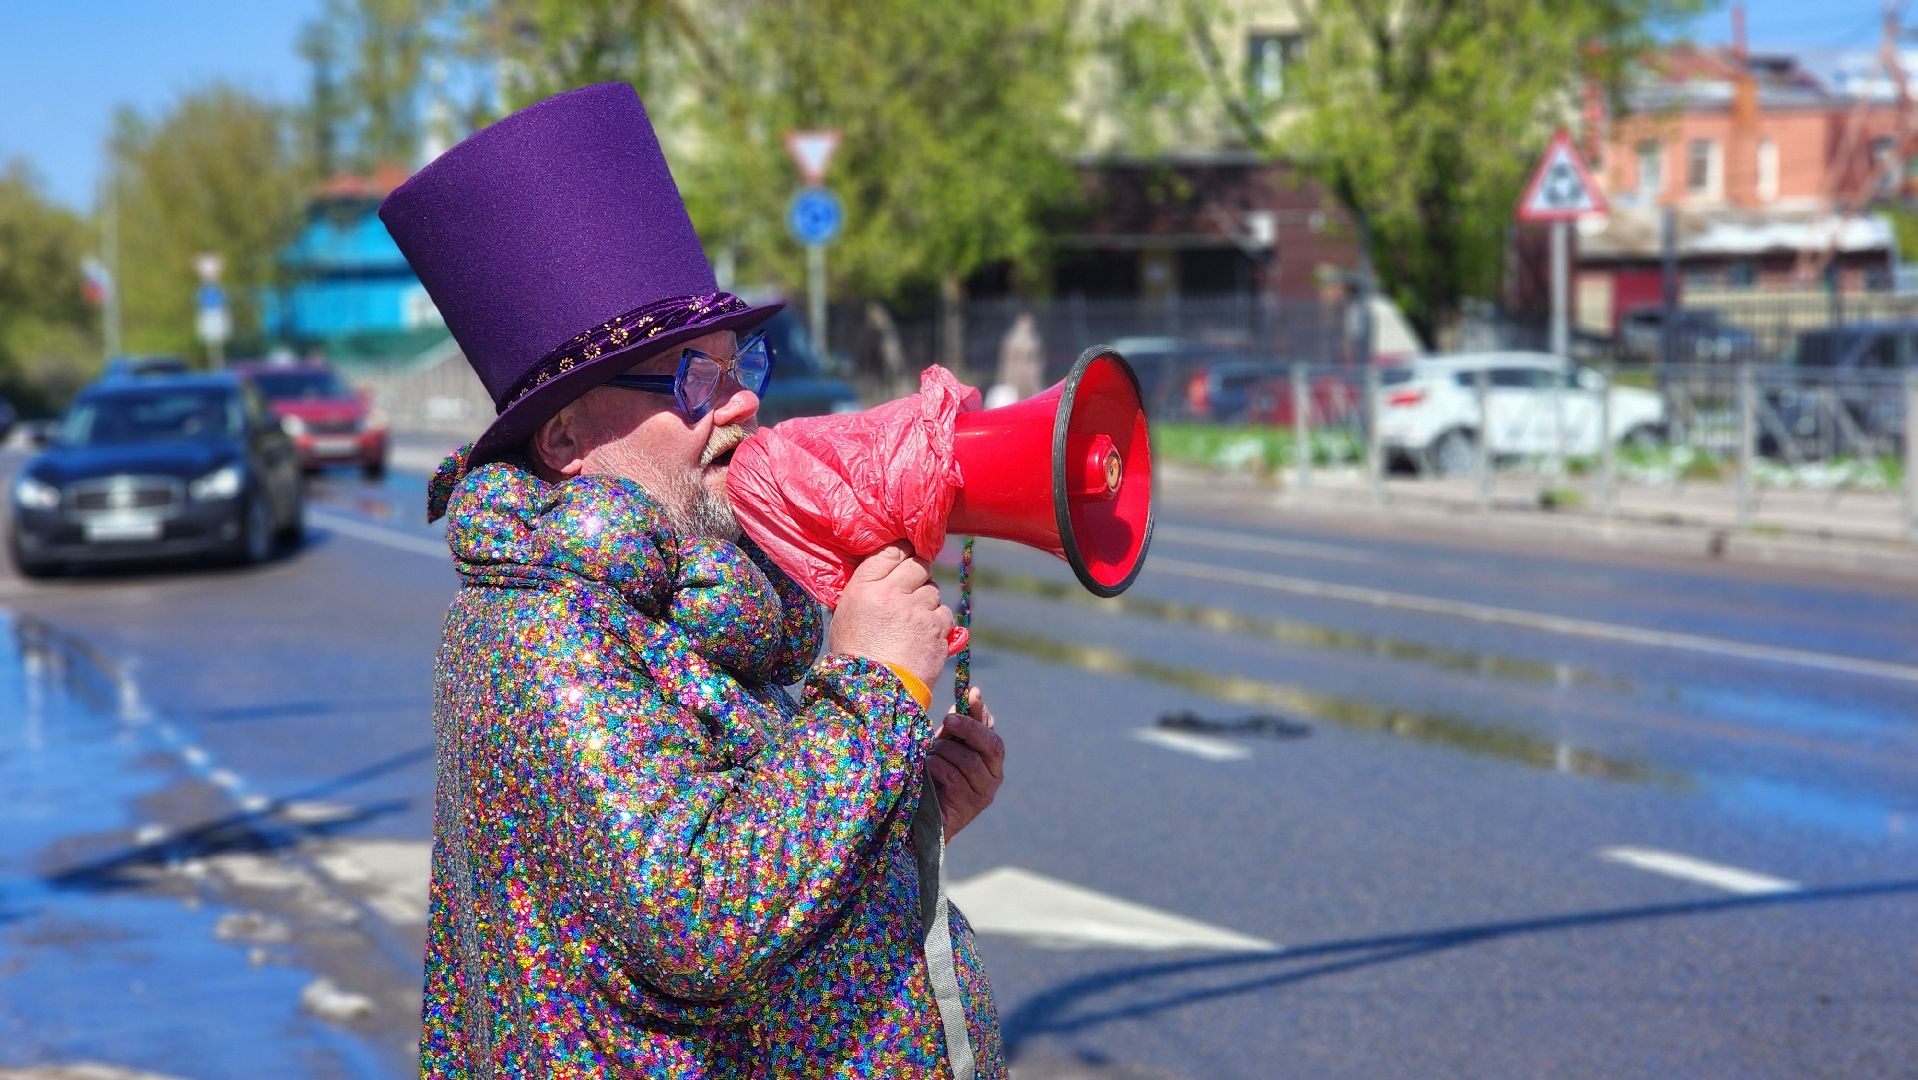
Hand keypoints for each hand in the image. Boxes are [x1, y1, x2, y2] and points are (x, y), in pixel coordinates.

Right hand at [828, 542, 953, 686]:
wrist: (872, 696)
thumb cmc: (853, 656)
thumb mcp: (845, 616)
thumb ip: (865, 590)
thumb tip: (885, 574)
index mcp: (865, 588)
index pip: (891, 552)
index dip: (902, 551)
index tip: (906, 555)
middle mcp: (894, 594)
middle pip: (918, 565)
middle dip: (918, 573)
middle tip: (912, 588)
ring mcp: (919, 612)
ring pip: (934, 591)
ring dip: (927, 602)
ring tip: (913, 622)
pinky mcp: (938, 631)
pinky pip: (945, 615)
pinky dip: (938, 623)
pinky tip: (924, 637)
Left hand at [929, 688, 1003, 841]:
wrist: (921, 819)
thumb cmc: (934, 778)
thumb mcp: (946, 747)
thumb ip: (959, 726)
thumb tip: (973, 693)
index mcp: (990, 760)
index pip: (991, 732)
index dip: (982, 713)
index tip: (971, 693)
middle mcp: (993, 777)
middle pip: (990, 744)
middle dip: (968, 728)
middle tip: (948, 719)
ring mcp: (983, 793)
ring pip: (968, 759)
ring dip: (943, 752)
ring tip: (928, 755)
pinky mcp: (969, 807)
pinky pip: (953, 776)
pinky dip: (937, 767)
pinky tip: (926, 769)